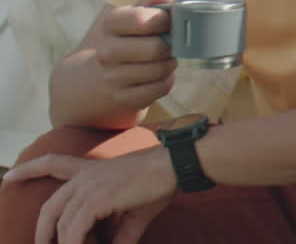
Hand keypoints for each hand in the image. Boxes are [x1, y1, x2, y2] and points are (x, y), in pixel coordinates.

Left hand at [1, 147, 175, 243]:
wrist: (175, 165)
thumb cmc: (159, 183)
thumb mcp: (135, 211)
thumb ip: (121, 234)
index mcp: (92, 169)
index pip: (54, 163)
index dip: (29, 170)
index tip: (8, 177)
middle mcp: (85, 175)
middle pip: (50, 205)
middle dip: (41, 231)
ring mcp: (89, 186)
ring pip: (61, 222)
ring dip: (62, 243)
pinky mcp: (96, 198)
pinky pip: (74, 229)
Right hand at [92, 0, 178, 110]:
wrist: (90, 81)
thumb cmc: (122, 41)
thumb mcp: (130, 18)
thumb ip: (150, 3)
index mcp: (109, 24)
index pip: (141, 20)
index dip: (163, 20)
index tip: (168, 21)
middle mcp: (106, 52)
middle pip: (155, 48)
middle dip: (171, 45)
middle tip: (171, 43)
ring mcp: (113, 78)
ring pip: (160, 70)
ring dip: (170, 64)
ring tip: (165, 58)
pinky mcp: (123, 99)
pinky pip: (160, 88)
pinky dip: (167, 81)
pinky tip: (160, 75)